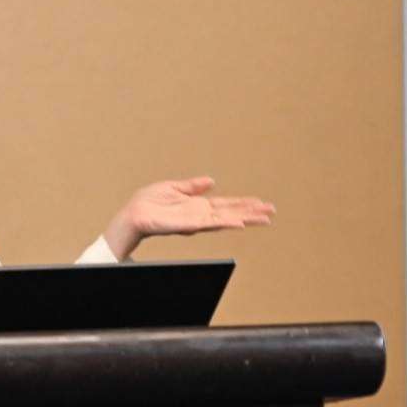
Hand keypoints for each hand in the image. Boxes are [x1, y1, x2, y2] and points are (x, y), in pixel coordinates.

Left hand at [103, 176, 274, 259]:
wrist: (134, 213)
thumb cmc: (150, 202)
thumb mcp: (174, 188)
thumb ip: (193, 186)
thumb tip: (211, 181)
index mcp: (198, 205)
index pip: (227, 205)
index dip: (244, 204)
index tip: (261, 203)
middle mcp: (201, 214)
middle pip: (232, 213)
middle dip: (252, 213)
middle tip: (272, 212)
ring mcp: (196, 221)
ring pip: (226, 220)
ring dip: (245, 219)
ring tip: (263, 218)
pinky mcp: (188, 225)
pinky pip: (210, 224)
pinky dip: (225, 223)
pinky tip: (239, 223)